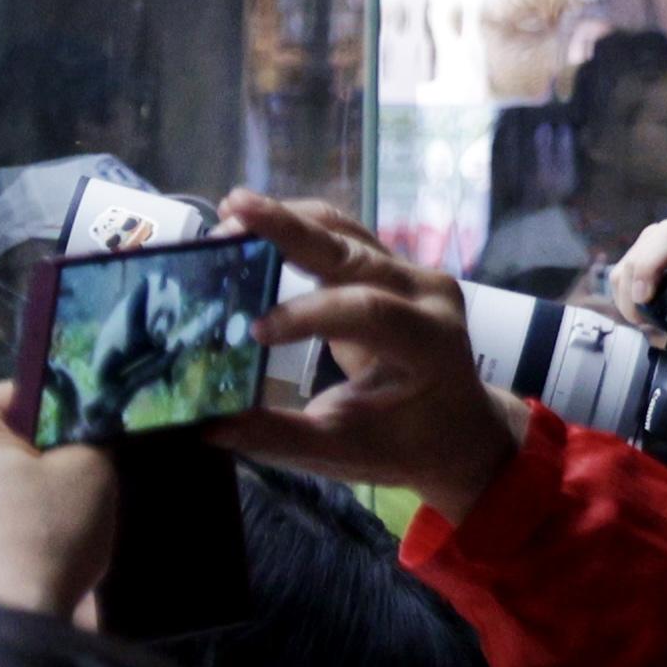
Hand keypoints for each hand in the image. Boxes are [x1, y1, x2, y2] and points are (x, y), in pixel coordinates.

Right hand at [212, 193, 523, 526]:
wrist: (458, 428)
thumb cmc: (406, 442)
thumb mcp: (343, 452)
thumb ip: (279, 437)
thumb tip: (208, 427)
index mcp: (429, 344)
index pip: (366, 311)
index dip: (305, 313)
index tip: (253, 333)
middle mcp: (426, 295)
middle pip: (351, 249)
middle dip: (287, 229)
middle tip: (230, 215)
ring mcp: (410, 273)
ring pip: (343, 229)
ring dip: (285, 219)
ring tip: (231, 215)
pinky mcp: (389, 266)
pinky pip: (339, 235)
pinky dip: (294, 227)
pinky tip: (253, 225)